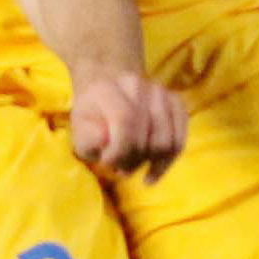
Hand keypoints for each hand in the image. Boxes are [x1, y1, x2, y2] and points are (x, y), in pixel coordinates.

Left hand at [68, 67, 186, 181]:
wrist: (108, 87)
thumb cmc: (93, 114)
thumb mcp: (80, 128)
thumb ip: (88, 139)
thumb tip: (106, 144)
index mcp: (109, 88)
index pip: (125, 120)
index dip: (119, 150)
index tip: (107, 163)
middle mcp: (138, 85)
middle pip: (148, 136)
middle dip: (133, 161)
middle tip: (118, 167)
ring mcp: (160, 92)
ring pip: (167, 142)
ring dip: (149, 163)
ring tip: (130, 167)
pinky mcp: (176, 103)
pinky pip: (179, 141)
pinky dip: (166, 162)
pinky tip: (152, 173)